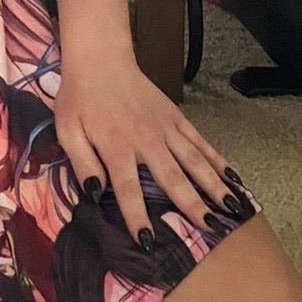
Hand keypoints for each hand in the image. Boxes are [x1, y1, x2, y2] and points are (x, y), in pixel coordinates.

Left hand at [52, 55, 249, 245]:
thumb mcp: (67, 131)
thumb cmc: (80, 99)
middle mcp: (147, 140)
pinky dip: (218, 161)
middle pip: (174, 178)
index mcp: (117, 147)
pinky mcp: (177, 118)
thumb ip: (82, 163)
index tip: (148, 242)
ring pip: (195, 162)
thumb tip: (95, 194)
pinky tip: (233, 178)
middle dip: (193, 206)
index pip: (128, 189)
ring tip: (234, 209)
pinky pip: (201, 142)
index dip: (137, 216)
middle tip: (212, 230)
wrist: (100, 59)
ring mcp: (166, 128)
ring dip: (215, 186)